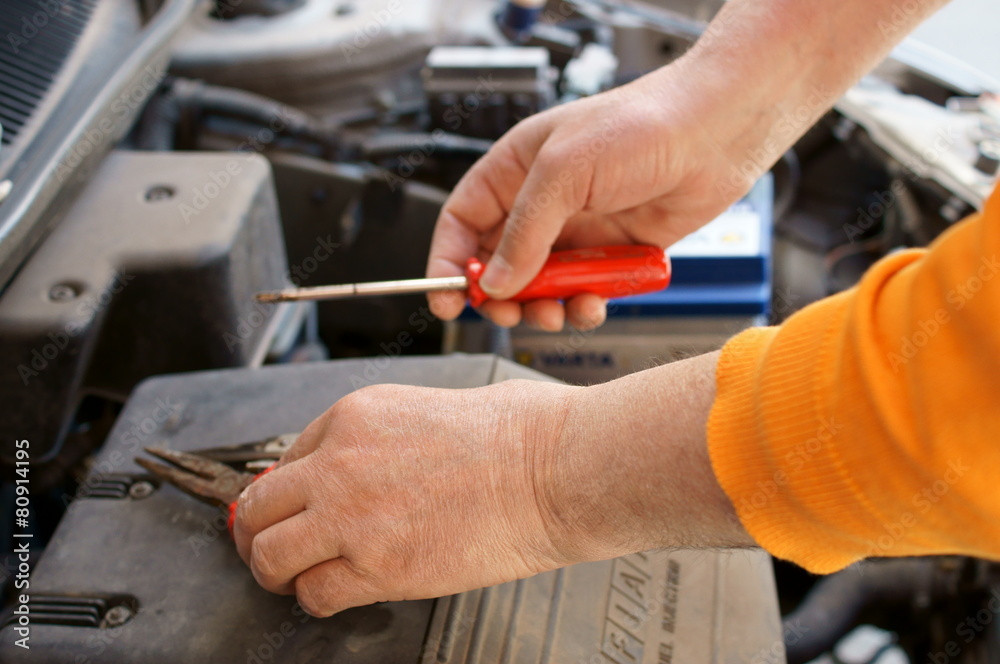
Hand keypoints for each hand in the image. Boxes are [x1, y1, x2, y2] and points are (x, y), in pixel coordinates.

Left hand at [232, 379, 580, 616]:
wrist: (554, 470)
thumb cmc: (517, 433)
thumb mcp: (431, 404)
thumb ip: (384, 435)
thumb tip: (369, 461)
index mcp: (354, 416)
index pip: (285, 459)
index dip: (288, 490)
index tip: (293, 507)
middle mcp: (340, 464)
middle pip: (258, 507)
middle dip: (259, 530)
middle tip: (269, 545)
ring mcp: (353, 518)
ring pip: (268, 555)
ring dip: (278, 569)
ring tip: (295, 575)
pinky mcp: (378, 568)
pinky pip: (314, 594)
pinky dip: (318, 597)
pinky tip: (337, 591)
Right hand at [426, 64, 750, 331]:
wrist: (718, 134)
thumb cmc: (643, 126)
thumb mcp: (565, 171)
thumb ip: (525, 232)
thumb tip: (496, 281)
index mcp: (516, 170)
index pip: (463, 222)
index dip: (448, 261)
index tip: (445, 298)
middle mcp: (543, 204)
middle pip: (498, 264)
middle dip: (500, 296)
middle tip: (509, 314)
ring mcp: (578, 231)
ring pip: (541, 288)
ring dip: (543, 309)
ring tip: (557, 312)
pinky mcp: (612, 255)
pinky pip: (584, 293)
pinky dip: (584, 307)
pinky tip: (594, 304)